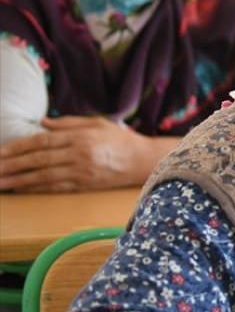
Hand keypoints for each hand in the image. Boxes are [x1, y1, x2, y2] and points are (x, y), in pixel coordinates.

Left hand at [0, 116, 163, 191]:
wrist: (143, 160)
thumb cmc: (120, 139)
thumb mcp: (96, 123)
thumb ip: (68, 122)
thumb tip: (42, 123)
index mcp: (79, 136)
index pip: (41, 141)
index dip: (18, 147)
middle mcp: (79, 154)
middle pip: (38, 160)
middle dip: (12, 165)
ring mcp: (81, 171)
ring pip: (43, 176)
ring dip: (18, 180)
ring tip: (0, 182)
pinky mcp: (85, 185)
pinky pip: (55, 187)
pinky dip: (36, 188)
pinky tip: (21, 188)